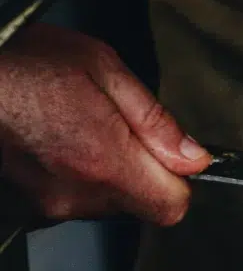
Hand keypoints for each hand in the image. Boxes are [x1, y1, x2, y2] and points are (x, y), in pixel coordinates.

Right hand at [0, 24, 210, 225]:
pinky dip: (70, 176)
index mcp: (105, 162)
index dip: (179, 180)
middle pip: (139, 205)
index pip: (172, 206)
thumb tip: (193, 157)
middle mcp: (76, 195)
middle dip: (140, 170)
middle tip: (113, 125)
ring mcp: (45, 206)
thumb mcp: (103, 68)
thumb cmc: (20, 63)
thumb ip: (155, 120)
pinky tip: (53, 140)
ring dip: (103, 172)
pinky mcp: (24, 207)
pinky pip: (69, 200)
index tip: (171, 155)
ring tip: (75, 127)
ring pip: (104, 202)